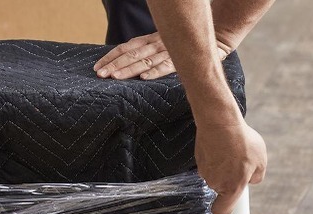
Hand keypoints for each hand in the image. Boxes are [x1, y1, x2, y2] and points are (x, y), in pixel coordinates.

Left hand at [94, 32, 229, 79]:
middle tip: (99, 74)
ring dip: (129, 69)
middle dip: (114, 65)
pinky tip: (143, 77)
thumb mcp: (163, 43)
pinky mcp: (183, 60)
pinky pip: (167, 66)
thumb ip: (148, 51)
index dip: (111, 56)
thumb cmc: (185, 43)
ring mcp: (170, 51)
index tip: (97, 67)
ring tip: (114, 77)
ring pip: (145, 60)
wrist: (216, 37)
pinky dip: (155, 71)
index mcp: (151, 40)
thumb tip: (128, 63)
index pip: (126, 47)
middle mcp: (157, 44)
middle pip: (131, 54)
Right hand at [195, 122, 266, 213]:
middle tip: (239, 166)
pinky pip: (209, 165)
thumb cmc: (242, 142)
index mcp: (232, 188)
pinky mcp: (199, 160)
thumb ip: (257, 176)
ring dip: (223, 169)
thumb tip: (251, 180)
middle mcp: (216, 183)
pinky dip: (215, 159)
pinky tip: (222, 146)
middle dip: (230, 181)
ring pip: (215, 176)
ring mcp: (205, 172)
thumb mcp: (261, 160)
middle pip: (222, 190)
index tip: (227, 212)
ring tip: (232, 152)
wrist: (220, 122)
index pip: (222, 211)